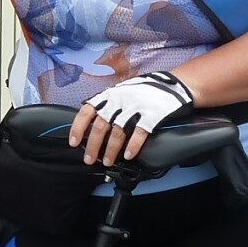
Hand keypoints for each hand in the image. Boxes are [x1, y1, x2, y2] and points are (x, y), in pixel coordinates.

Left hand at [69, 71, 193, 165]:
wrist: (173, 85)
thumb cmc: (144, 90)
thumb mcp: (122, 91)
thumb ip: (107, 104)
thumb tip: (91, 122)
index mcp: (110, 95)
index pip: (87, 111)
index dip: (78, 128)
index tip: (74, 142)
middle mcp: (120, 101)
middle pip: (101, 127)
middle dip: (93, 146)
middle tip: (89, 159)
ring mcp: (135, 108)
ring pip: (117, 133)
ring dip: (110, 150)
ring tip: (107, 161)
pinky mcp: (151, 115)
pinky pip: (139, 134)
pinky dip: (132, 146)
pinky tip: (128, 156)